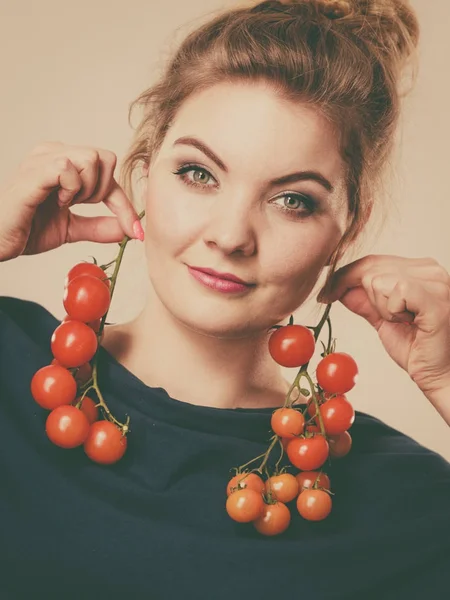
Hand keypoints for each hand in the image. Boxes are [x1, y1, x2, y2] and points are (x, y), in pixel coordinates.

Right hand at [0, 141, 140, 261]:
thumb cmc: (27, 229)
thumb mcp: (71, 229)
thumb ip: (98, 227)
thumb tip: (127, 231)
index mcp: (64, 163)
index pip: (108, 171)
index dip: (124, 204)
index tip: (135, 232)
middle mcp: (54, 153)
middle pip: (106, 157)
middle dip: (103, 191)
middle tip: (80, 207)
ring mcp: (43, 158)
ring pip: (92, 158)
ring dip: (87, 189)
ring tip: (64, 204)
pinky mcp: (34, 171)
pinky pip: (68, 167)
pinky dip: (71, 189)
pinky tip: (56, 202)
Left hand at [319, 255, 449, 397]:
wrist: (438, 375)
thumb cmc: (417, 348)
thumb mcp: (382, 319)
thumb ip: (364, 301)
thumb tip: (338, 287)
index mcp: (420, 270)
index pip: (372, 261)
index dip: (344, 276)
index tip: (326, 294)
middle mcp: (431, 271)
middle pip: (371, 268)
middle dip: (364, 296)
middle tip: (385, 318)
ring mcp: (437, 284)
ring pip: (378, 279)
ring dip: (382, 308)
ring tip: (404, 322)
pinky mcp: (436, 301)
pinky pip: (396, 291)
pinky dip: (392, 311)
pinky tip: (408, 322)